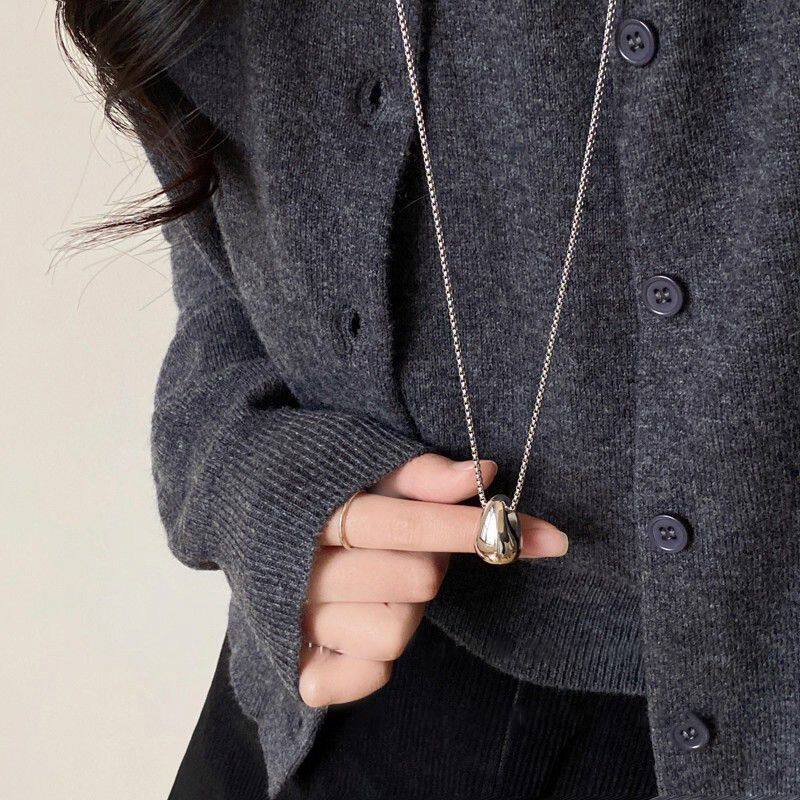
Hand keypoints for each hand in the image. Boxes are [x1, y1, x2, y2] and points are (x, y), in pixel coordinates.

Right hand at [298, 453, 568, 706]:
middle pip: (414, 579)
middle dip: (433, 559)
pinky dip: (382, 657)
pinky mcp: (299, 668)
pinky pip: (369, 676)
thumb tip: (485, 472)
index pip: (402, 523)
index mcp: (313, 511)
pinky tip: (368, 621)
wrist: (252, 528)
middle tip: (417, 546)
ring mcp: (295, 623)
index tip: (542, 535)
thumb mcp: (364, 469)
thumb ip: (420, 474)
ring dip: (407, 606)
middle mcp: (298, 570)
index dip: (468, 528)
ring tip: (383, 581)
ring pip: (397, 631)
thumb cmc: (323, 494)